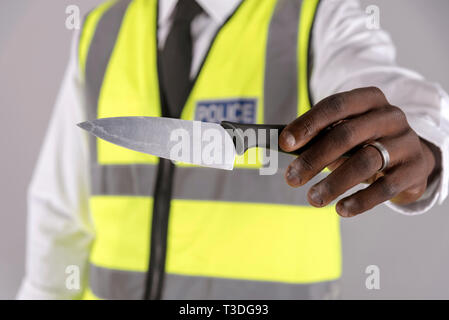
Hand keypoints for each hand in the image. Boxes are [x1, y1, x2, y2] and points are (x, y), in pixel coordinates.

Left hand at [279, 87, 439, 217]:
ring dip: (334, 183)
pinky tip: (341, 210)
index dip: (308, 124)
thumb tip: (287, 147)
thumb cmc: (366, 143)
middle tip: (291, 178)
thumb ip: (319, 137)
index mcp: (368, 99)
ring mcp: (405, 141)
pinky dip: (360, 201)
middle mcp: (389, 116)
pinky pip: (385, 187)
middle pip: (346, 135)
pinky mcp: (414, 169)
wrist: (410, 157)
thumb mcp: (345, 133)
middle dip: (314, 158)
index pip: (335, 106)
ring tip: (312, 199)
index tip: (285, 143)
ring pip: (365, 162)